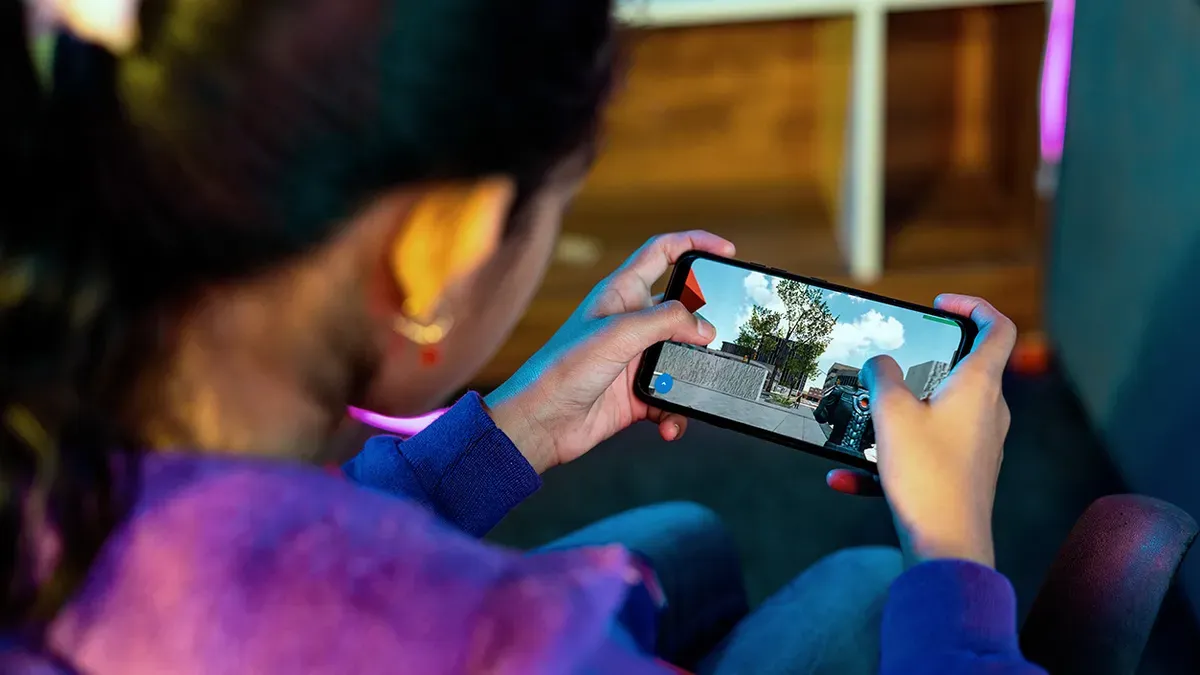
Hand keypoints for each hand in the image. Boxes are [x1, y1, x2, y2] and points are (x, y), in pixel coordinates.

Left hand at [485, 231, 735, 473]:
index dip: (694, 244)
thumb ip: (666, 322)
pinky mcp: (637, 393)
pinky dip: (676, 413)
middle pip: (682, 311)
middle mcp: (630, 323)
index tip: (726, 251)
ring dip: (693, 378)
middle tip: (726, 337)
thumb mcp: (618, 333)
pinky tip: (669, 424)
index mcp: (620, 294)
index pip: (662, 253)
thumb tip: (705, 328)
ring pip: (683, 360)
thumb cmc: (562, 370)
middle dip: (706, 326)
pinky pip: (672, 398)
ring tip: (695, 390)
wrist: (539, 423)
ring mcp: (635, 359)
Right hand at [859, 295, 1016, 567]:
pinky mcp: (962, 473)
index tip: (940, 306)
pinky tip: (844, 480)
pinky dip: (886, 460)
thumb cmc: (928, 478)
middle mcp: (986, 412)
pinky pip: (921, 453)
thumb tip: (879, 363)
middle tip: (886, 366)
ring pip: (933, 414)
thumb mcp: (892, 415)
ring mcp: (977, 444)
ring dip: (893, 418)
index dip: (973, 306)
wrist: (947, 547)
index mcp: (979, 386)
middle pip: (961, 371)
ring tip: (858, 426)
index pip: (996, 328)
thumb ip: (881, 377)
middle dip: (918, 366)